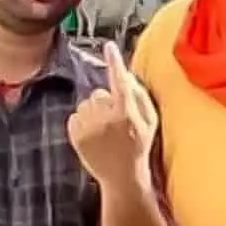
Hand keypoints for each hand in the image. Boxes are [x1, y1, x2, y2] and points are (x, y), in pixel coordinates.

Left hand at [68, 41, 158, 188]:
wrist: (122, 178)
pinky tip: (94, 137)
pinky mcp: (75, 135)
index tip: (109, 47)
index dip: (115, 62)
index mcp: (127, 113)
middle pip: (99, 94)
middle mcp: (106, 118)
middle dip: (105, 103)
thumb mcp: (150, 122)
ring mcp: (89, 127)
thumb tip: (125, 76)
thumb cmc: (139, 147)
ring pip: (86, 104)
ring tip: (104, 132)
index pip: (120, 80)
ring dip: (93, 113)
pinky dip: (82, 123)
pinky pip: (75, 116)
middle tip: (116, 122)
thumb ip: (140, 96)